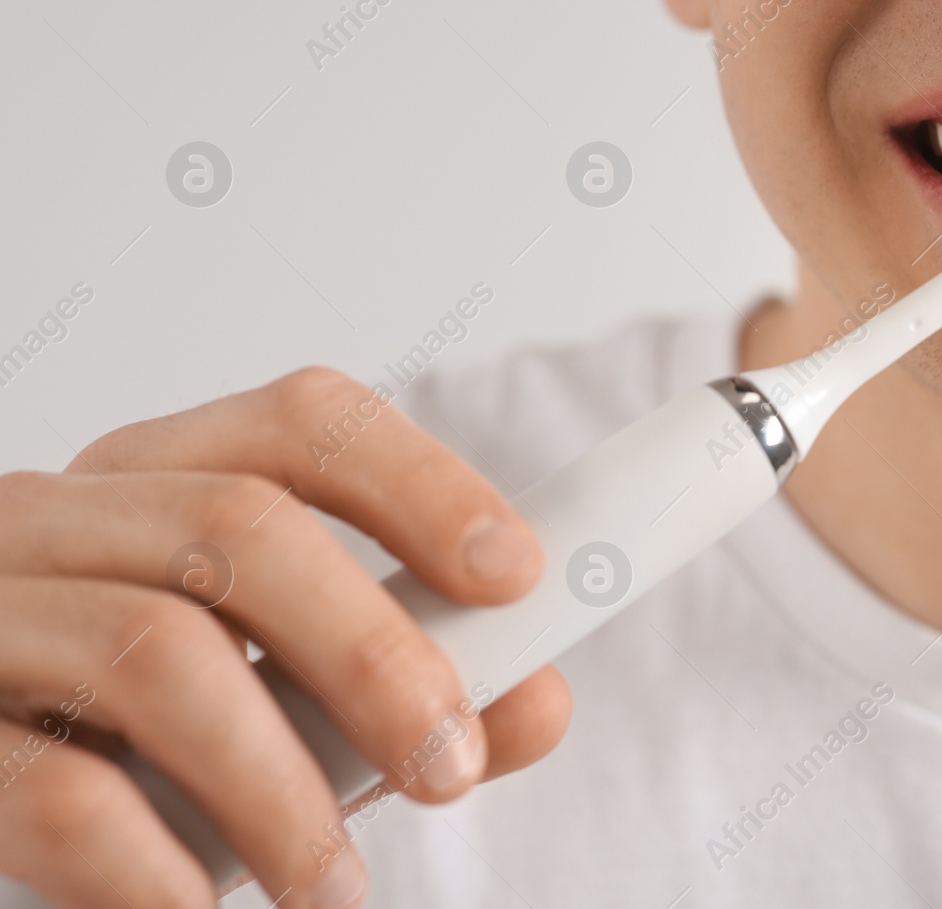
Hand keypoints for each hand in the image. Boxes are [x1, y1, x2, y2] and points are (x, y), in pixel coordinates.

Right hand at [0, 368, 570, 907]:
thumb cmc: (135, 727)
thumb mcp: (276, 686)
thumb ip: (409, 687)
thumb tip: (537, 703)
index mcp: (159, 478)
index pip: (302, 423)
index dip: (422, 486)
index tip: (517, 576)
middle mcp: (60, 518)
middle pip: (245, 529)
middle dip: (376, 656)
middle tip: (450, 768)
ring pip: (160, 654)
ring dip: (281, 787)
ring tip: (333, 883)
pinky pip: (61, 793)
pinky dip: (158, 864)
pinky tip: (204, 905)